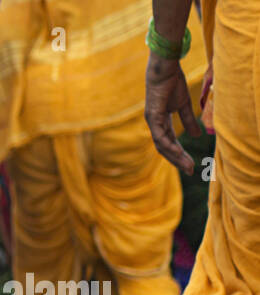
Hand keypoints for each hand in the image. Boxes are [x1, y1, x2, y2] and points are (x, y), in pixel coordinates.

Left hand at [145, 53, 201, 174]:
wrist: (166, 70)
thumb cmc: (173, 84)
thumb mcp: (184, 105)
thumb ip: (188, 121)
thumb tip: (197, 135)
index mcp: (161, 123)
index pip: (170, 143)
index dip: (179, 154)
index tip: (190, 164)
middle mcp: (155, 125)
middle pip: (164, 148)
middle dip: (177, 160)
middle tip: (190, 170)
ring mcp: (152, 122)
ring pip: (162, 145)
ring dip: (175, 156)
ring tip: (187, 164)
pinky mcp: (153, 116)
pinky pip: (160, 135)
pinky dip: (169, 145)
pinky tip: (177, 152)